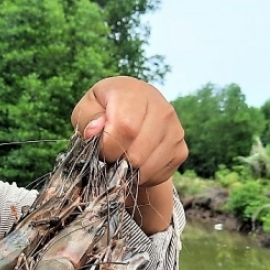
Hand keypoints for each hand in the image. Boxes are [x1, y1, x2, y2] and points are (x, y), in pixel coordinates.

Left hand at [71, 76, 187, 187]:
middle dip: (116, 162)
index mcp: (135, 93)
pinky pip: (158, 175)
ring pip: (147, 168)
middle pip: (137, 153)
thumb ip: (87, 119)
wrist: (135, 110)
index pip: (126, 127)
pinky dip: (142, 177)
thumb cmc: (106, 110)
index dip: (108, 146)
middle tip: (109, 155)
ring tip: (121, 157)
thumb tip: (93, 132)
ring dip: (128, 171)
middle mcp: (162, 109)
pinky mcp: (181, 150)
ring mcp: (175, 130)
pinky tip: (136, 162)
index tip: (100, 148)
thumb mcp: (88, 108)